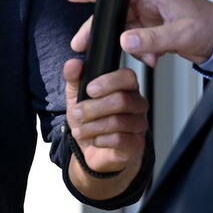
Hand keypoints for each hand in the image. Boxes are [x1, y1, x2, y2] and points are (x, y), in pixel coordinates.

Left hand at [62, 58, 147, 180]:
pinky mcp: (136, 144)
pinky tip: (94, 139)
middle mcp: (136, 104)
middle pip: (122, 100)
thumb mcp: (75, 96)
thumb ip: (74, 78)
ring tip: (80, 129)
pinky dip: (99, 139)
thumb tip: (73, 64)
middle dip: (92, 108)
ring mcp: (138, 124)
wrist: (92, 149)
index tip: (89, 89)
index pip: (128, 77)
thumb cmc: (89, 120)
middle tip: (77, 113)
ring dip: (92, 126)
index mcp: (125, 88)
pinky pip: (119, 139)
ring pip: (118, 121)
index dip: (109, 82)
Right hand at [63, 0, 212, 66]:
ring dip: (129, 46)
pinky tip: (155, 59)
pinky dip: (141, 52)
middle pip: (112, 14)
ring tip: (148, 58)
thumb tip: (125, 41)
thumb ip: (152, 38)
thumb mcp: (180, 33)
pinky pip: (135, 41)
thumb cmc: (209, 27)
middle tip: (80, 44)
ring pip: (123, 30)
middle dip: (98, 30)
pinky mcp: (153, 30)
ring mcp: (149, 17)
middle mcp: (147, 3)